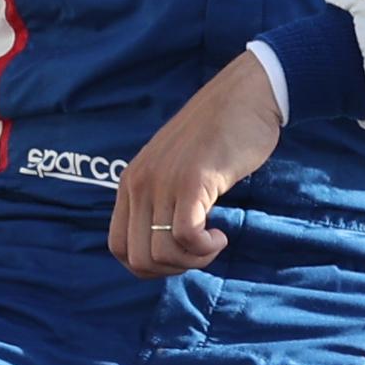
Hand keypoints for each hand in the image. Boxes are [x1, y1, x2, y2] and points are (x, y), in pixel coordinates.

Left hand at [109, 51, 288, 279]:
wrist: (246, 96)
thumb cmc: (220, 134)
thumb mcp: (177, 168)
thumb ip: (165, 197)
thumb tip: (168, 241)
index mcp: (132, 182)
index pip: (118, 246)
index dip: (149, 265)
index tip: (180, 254)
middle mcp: (140, 184)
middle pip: (138, 258)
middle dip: (172, 269)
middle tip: (200, 252)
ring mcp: (163, 183)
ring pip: (161, 253)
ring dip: (192, 260)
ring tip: (213, 242)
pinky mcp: (191, 182)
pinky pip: (186, 236)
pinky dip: (204, 248)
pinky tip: (221, 235)